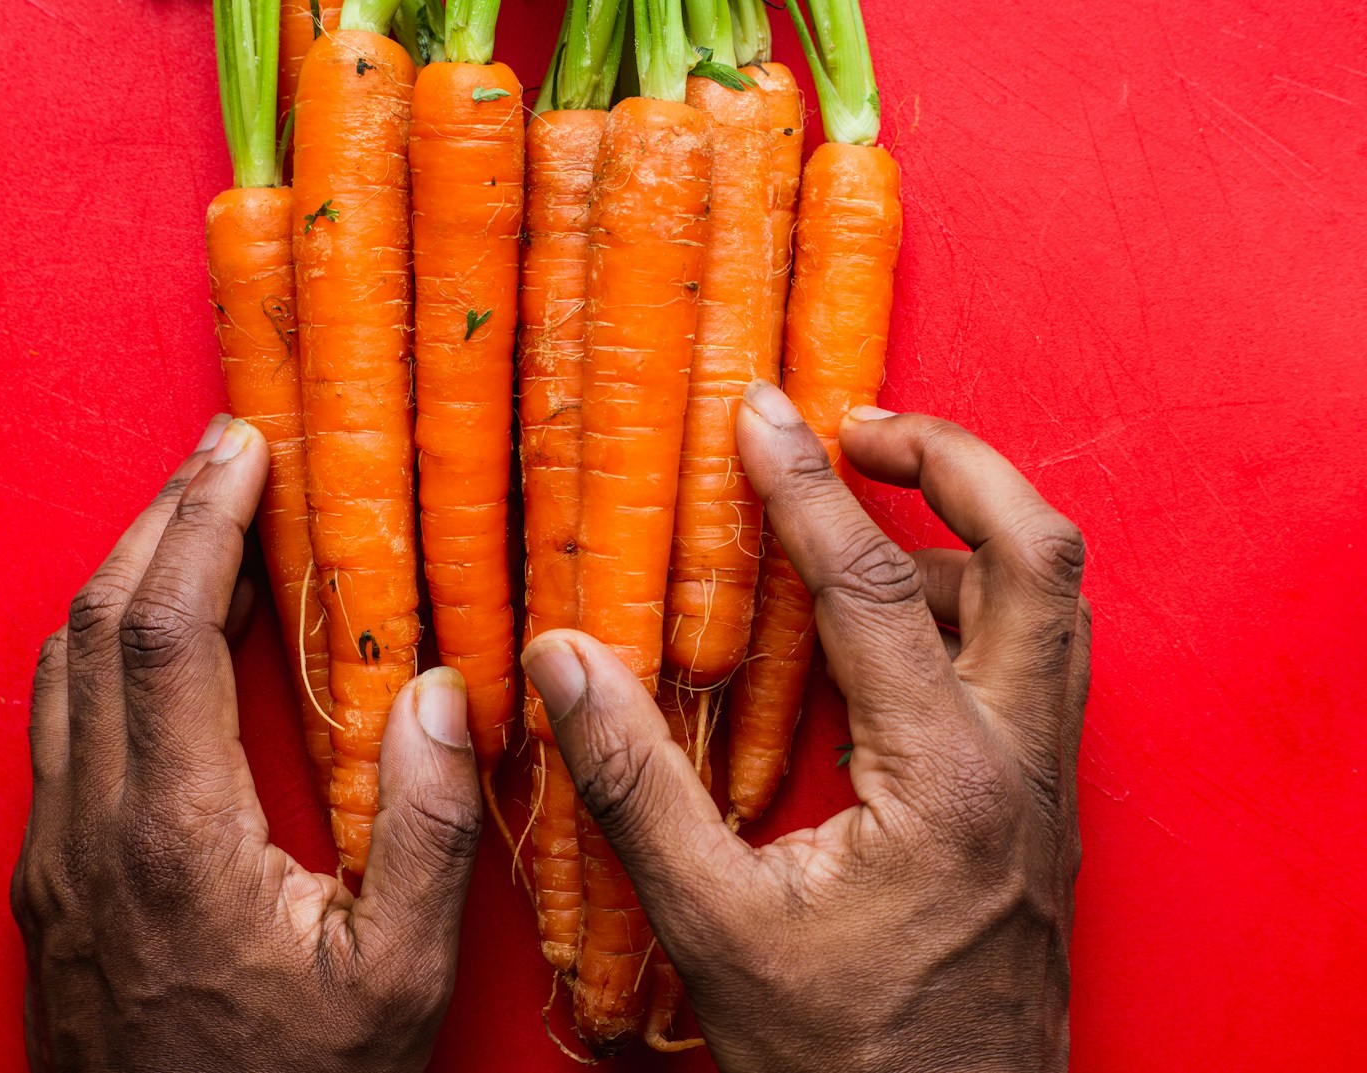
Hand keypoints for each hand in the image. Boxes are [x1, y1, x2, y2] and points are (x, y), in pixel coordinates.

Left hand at [11, 415, 481, 1072]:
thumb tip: (442, 695)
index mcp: (177, 838)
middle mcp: (92, 831)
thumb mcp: (395, 982)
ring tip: (189, 519)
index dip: (200, 523)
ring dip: (122, 575)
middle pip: (98, 625)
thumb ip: (422, 833)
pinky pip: (57, 722)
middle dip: (159, 519)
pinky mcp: (48, 882)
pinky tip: (151, 636)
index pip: (164, 631)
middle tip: (223, 453)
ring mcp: (55, 857)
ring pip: (61, 668)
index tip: (242, 452)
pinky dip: (102, 644)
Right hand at [522, 382, 1087, 1072]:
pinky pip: (1037, 660)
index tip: (757, 414)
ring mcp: (1046, 785)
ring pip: (1054, 604)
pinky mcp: (1042, 808)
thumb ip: (634, 785)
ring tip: (869, 511)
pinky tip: (893, 632)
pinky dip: (977, 603)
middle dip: (954, 461)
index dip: (804, 487)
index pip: (874, 587)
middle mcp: (1021, 764)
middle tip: (860, 423)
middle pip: (1038, 555)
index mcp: (945, 783)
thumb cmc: (841, 1060)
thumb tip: (561, 659)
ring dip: (973, 529)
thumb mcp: (714, 929)